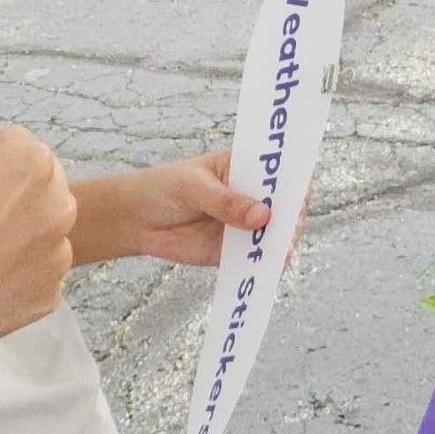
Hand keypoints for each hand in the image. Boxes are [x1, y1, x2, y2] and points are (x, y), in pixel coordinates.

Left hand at [111, 149, 287, 266]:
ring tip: (281, 248)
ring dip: (283, 241)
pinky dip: (266, 263)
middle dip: (291, 214)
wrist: (135, 219)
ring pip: (276, 233)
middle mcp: (251, 195)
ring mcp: (245, 224)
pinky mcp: (235, 250)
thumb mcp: (192, 187)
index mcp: (243, 167)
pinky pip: (257, 258)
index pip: (279, 170)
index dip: (293, 178)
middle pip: (285, 205)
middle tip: (288, 224)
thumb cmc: (162, 189)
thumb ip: (225, 201)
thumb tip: (263, 216)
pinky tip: (270, 265)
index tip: (299, 190)